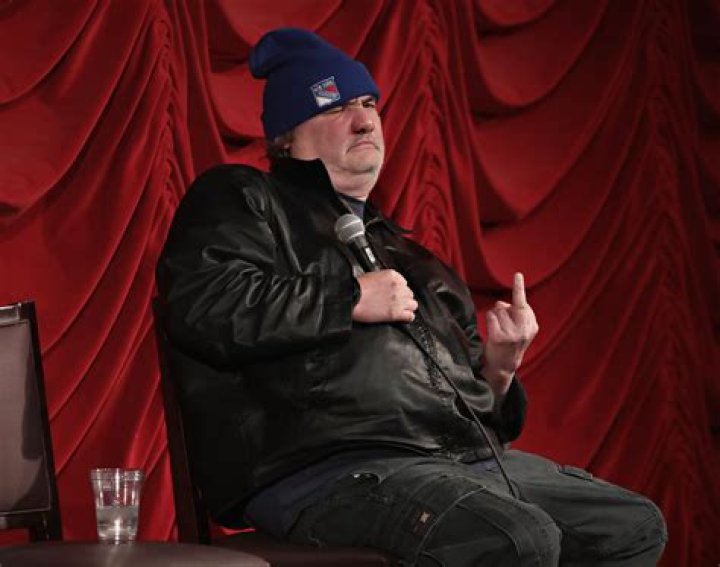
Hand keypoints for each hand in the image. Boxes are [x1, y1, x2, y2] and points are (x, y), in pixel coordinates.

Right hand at [352, 270, 417, 322]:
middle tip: (396, 303)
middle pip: (409, 294)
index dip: (399, 290)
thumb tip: (386, 286)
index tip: (395, 294)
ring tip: (400, 311)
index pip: (404, 283)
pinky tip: (402, 318)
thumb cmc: (356, 288)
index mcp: (393, 276)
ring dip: (407, 308)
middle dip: (404, 298)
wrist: (352, 298)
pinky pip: (410, 316)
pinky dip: (407, 318)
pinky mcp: (396, 313)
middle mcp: (399, 287)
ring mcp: (399, 300)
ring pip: (413, 305)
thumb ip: (384, 280)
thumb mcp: (372, 276)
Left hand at [483, 272, 538, 395]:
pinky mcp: (500, 338)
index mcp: (532, 326)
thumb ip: (515, 314)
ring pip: (498, 310)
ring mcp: (513, 334)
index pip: (523, 303)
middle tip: (502, 325)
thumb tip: (500, 304)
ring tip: (497, 331)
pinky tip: (492, 332)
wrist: (503, 367)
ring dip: (494, 317)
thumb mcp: (519, 329)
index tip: (517, 274)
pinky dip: (488, 320)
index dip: (518, 287)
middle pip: (508, 305)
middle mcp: (524, 330)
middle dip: (502, 309)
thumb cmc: (509, 344)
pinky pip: (490, 317)